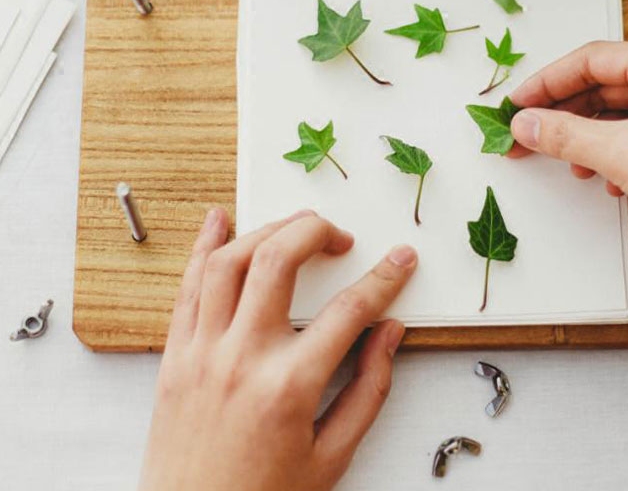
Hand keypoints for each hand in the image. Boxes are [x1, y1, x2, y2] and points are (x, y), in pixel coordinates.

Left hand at [139, 208, 417, 490]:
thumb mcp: (331, 457)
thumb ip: (369, 390)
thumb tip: (389, 334)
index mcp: (288, 388)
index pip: (349, 311)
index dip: (384, 278)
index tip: (400, 261)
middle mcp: (241, 359)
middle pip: (279, 260)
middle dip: (316, 231)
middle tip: (340, 238)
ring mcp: (202, 352)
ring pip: (230, 260)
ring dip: (267, 229)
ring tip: (295, 226)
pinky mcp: (175, 355)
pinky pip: (188, 286)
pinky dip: (205, 246)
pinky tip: (219, 221)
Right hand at [508, 41, 627, 314]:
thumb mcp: (621, 152)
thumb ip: (565, 134)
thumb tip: (529, 123)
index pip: (590, 59)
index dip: (546, 82)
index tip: (518, 102)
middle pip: (601, 86)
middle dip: (562, 112)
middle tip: (528, 129)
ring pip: (617, 115)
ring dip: (584, 137)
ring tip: (562, 156)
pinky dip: (609, 155)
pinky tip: (602, 176)